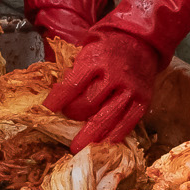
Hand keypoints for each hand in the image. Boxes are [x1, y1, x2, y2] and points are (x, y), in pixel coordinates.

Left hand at [44, 25, 165, 144]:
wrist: (140, 42)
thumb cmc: (108, 48)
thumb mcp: (87, 49)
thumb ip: (74, 70)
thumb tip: (57, 93)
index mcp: (96, 59)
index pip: (72, 84)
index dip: (57, 100)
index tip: (46, 111)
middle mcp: (114, 75)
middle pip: (89, 103)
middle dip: (74, 115)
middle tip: (67, 118)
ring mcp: (130, 90)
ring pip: (107, 118)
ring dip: (90, 135)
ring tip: (77, 147)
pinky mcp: (142, 101)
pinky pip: (127, 124)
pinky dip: (113, 136)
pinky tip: (102, 144)